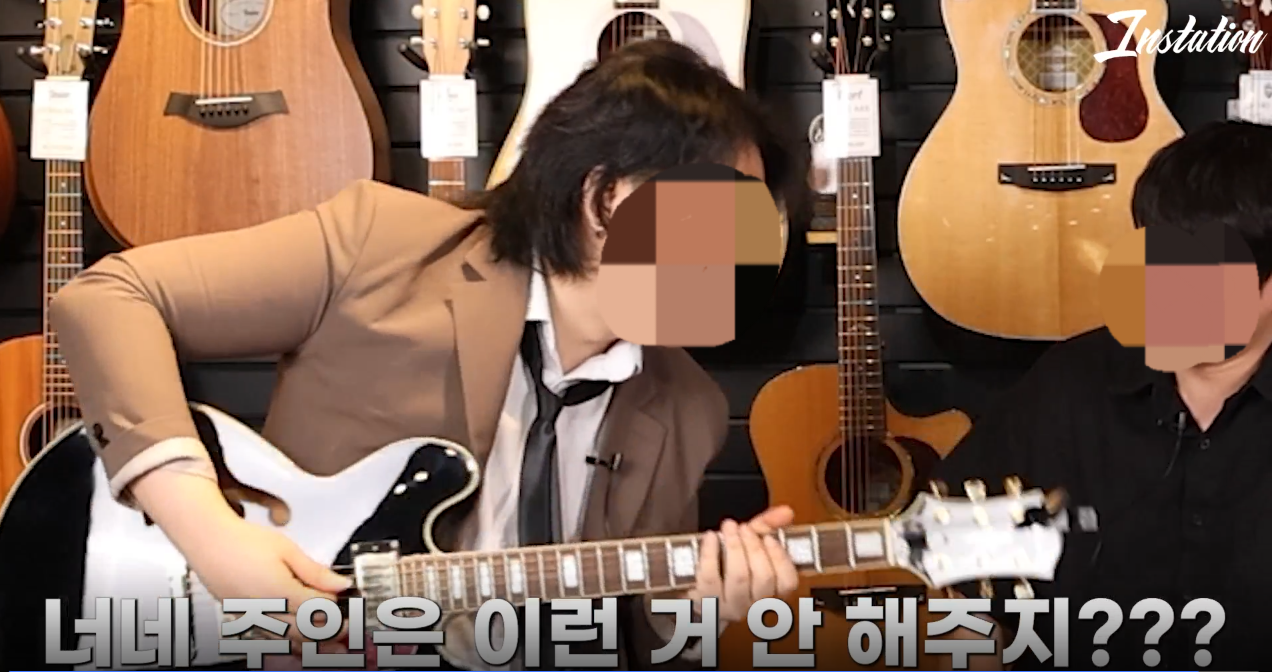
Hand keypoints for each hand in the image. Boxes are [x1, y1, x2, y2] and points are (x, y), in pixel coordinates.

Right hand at [184, 513, 352, 645]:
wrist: (207, 541)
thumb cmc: (242, 541)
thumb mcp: (287, 550)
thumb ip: (316, 571)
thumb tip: (340, 584)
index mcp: (280, 592)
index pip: (319, 609)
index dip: (336, 606)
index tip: (346, 600)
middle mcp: (265, 610)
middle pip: (305, 632)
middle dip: (330, 633)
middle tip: (347, 630)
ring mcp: (251, 617)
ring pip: (287, 641)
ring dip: (311, 644)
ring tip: (331, 644)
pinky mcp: (242, 618)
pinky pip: (269, 637)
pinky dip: (288, 642)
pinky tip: (299, 641)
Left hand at [688, 505, 798, 623]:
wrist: (697, 587)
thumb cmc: (728, 565)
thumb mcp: (749, 544)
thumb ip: (767, 526)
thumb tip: (786, 511)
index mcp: (772, 592)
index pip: (787, 582)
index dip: (779, 558)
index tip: (768, 537)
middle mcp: (755, 604)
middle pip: (763, 576)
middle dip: (753, 546)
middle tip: (744, 527)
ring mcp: (730, 606)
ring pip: (739, 577)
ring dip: (735, 546)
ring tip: (729, 527)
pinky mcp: (706, 602)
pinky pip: (710, 577)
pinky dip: (710, 553)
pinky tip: (710, 537)